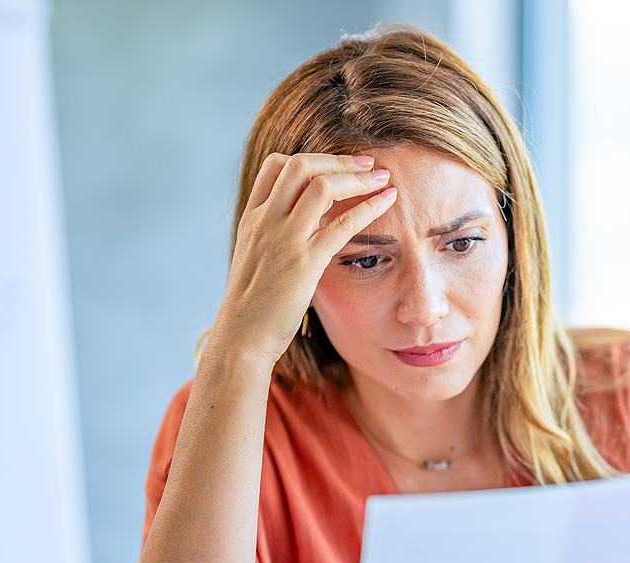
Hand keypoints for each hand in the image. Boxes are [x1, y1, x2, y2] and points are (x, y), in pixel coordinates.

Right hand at [207, 152, 396, 366]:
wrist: (241, 338)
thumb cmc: (252, 308)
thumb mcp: (257, 262)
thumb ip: (275, 238)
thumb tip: (302, 229)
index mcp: (253, 218)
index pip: (276, 165)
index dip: (310, 158)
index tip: (337, 164)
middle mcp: (266, 221)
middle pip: (300, 164)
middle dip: (338, 158)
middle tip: (367, 161)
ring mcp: (284, 240)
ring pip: (322, 186)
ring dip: (357, 176)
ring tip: (382, 176)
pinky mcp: (304, 263)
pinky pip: (342, 224)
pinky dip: (369, 206)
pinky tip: (387, 200)